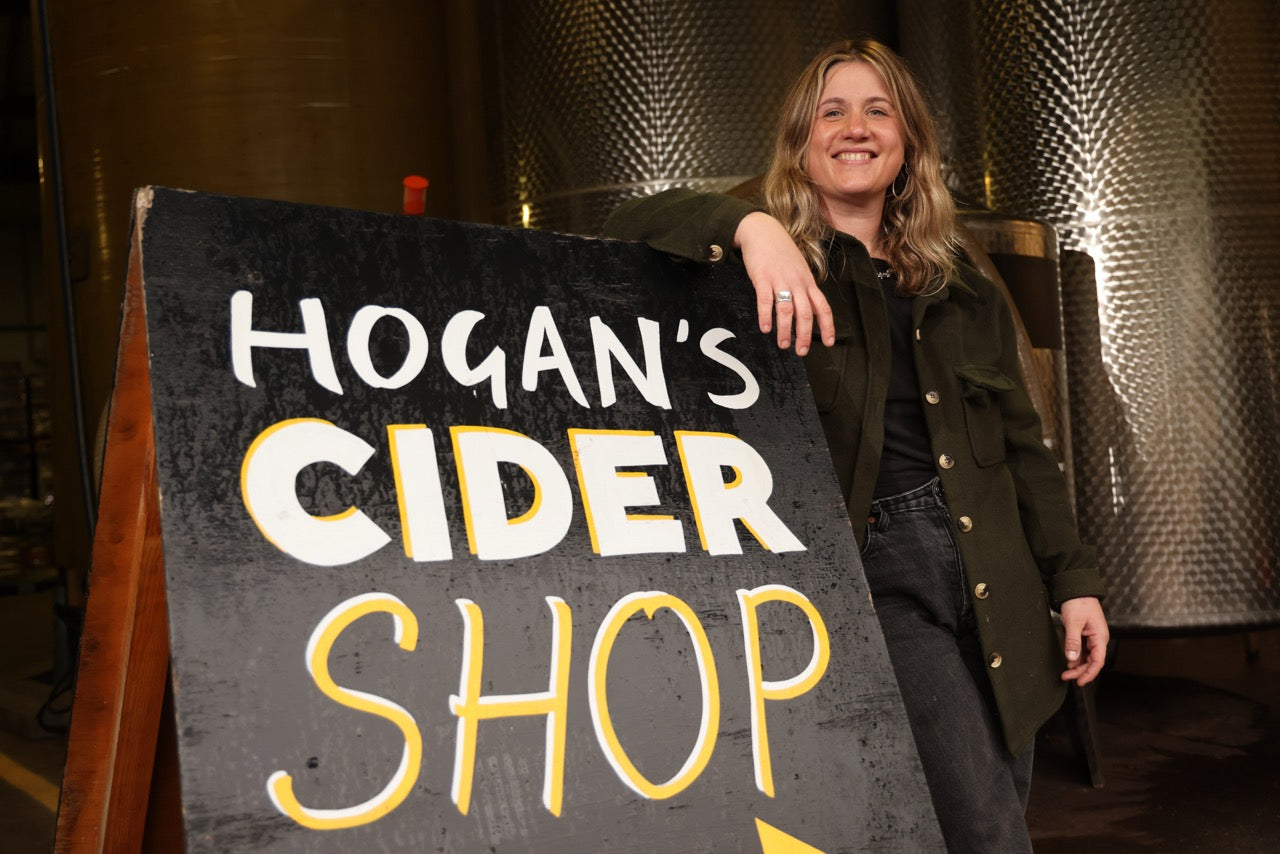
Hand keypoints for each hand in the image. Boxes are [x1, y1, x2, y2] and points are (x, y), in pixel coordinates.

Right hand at [733, 212, 834, 354]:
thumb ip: (802, 287)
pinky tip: (765, 328)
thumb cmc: (780, 252)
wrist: (762, 230)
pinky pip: (766, 300)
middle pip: (805, 313)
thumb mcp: (798, 268)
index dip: (827, 326)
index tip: (828, 343)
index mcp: (807, 282)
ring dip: (785, 330)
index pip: (823, 307)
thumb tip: (806, 309)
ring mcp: (780, 280)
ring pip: (787, 310)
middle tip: (801, 351)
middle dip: (805, 335)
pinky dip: (766, 316)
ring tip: (783, 344)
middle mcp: (797, 282)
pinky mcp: (762, 278)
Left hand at [1059, 596, 1108, 685]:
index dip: (1089, 673)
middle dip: (1081, 671)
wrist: (1076, 589)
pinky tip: (1069, 661)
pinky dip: (1077, 657)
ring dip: (1078, 665)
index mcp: (1100, 637)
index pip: (1098, 661)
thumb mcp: (1074, 623)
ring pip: (1087, 657)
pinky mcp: (1085, 634)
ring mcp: (1092, 637)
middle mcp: (1098, 639)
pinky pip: (1083, 650)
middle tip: (1067, 676)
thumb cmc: (1079, 603)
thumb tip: (1072, 658)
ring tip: (1066, 671)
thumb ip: (1073, 641)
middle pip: (1092, 661)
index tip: (1079, 681)